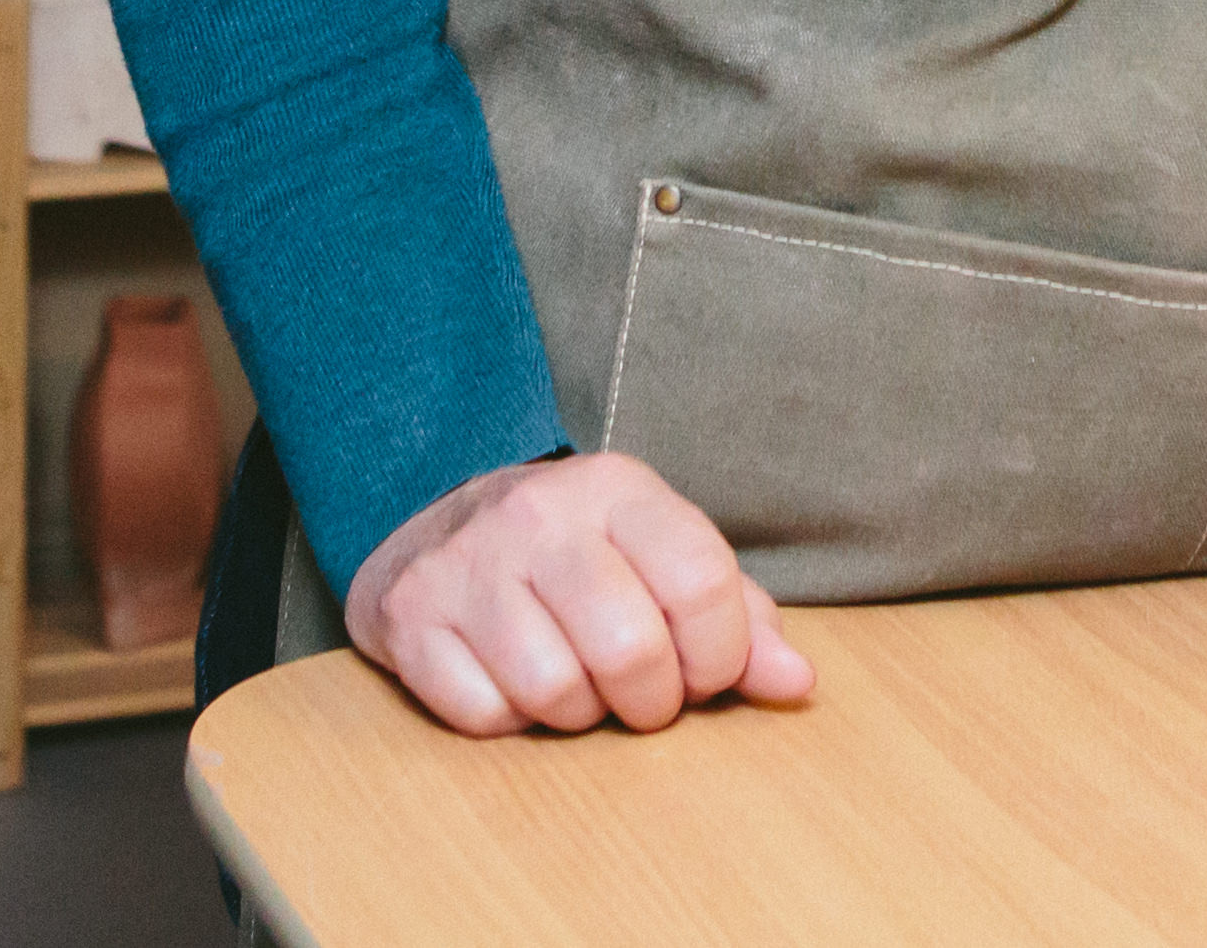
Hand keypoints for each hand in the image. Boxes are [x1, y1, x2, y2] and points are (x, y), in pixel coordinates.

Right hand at [344, 451, 817, 735]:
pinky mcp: (409, 615)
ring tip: (574, 681)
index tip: (703, 671)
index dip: (720, 655)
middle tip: (639, 694)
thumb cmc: (576, 555)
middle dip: (650, 703)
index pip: (702, 583)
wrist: (431, 523)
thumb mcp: (660, 557)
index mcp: (617, 487)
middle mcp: (539, 513)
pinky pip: (484, 716)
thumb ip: (740, 618)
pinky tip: (508, 680)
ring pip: (555, 692)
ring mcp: (467, 562)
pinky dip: (507, 720)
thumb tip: (797, 684)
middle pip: (630, 652)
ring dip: (577, 714)